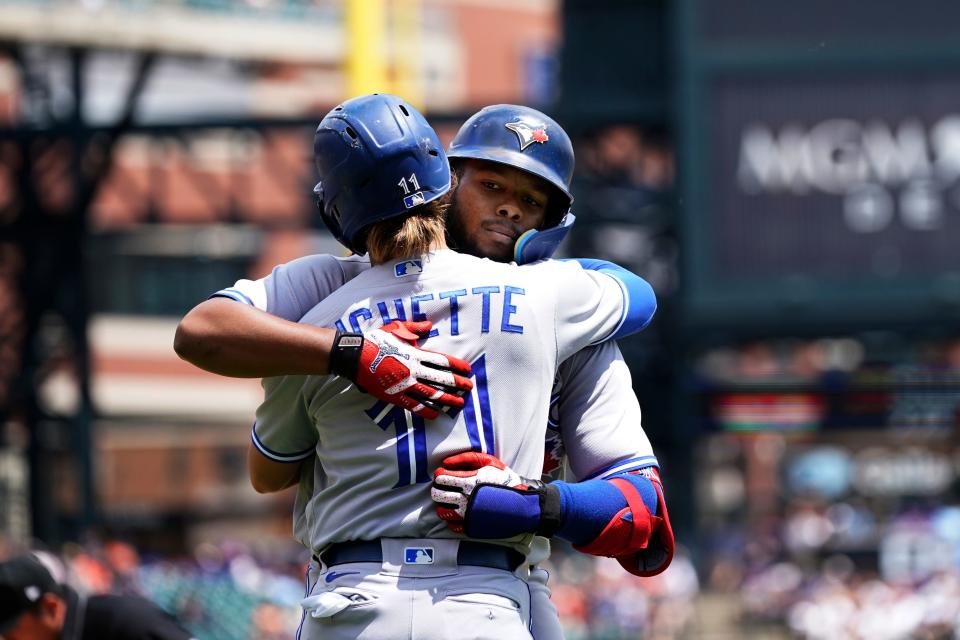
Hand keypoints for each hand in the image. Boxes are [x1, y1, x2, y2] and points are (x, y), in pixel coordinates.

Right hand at [330, 320, 472, 418]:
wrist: (355, 356)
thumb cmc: (376, 340)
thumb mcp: (396, 328)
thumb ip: (415, 328)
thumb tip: (429, 325)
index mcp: (415, 354)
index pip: (442, 361)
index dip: (457, 366)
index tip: (467, 370)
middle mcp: (413, 370)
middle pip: (441, 379)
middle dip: (457, 384)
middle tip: (469, 388)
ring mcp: (404, 384)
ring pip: (431, 394)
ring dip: (447, 399)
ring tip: (459, 403)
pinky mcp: (394, 395)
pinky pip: (413, 406)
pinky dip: (426, 410)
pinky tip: (436, 414)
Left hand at [431, 452, 559, 537]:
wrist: (522, 503)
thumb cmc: (505, 480)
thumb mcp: (489, 462)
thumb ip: (466, 458)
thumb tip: (446, 462)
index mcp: (468, 481)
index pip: (441, 478)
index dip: (439, 476)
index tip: (443, 476)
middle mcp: (465, 499)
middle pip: (438, 495)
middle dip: (437, 490)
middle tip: (443, 489)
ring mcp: (467, 515)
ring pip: (442, 512)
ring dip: (442, 506)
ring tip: (449, 502)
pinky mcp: (471, 527)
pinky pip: (452, 526)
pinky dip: (452, 520)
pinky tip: (459, 514)